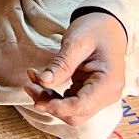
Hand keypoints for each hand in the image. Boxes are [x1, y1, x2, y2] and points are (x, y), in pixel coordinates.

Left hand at [24, 12, 127, 126]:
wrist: (107, 24)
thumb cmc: (95, 29)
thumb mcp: (77, 42)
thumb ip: (61, 64)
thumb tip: (43, 81)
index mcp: (108, 83)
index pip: (81, 106)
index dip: (57, 106)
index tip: (36, 97)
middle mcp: (108, 94)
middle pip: (75, 114)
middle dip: (50, 104)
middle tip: (29, 85)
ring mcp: (100, 95)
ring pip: (71, 110)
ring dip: (49, 100)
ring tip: (32, 80)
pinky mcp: (91, 92)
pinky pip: (71, 101)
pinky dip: (54, 95)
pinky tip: (41, 80)